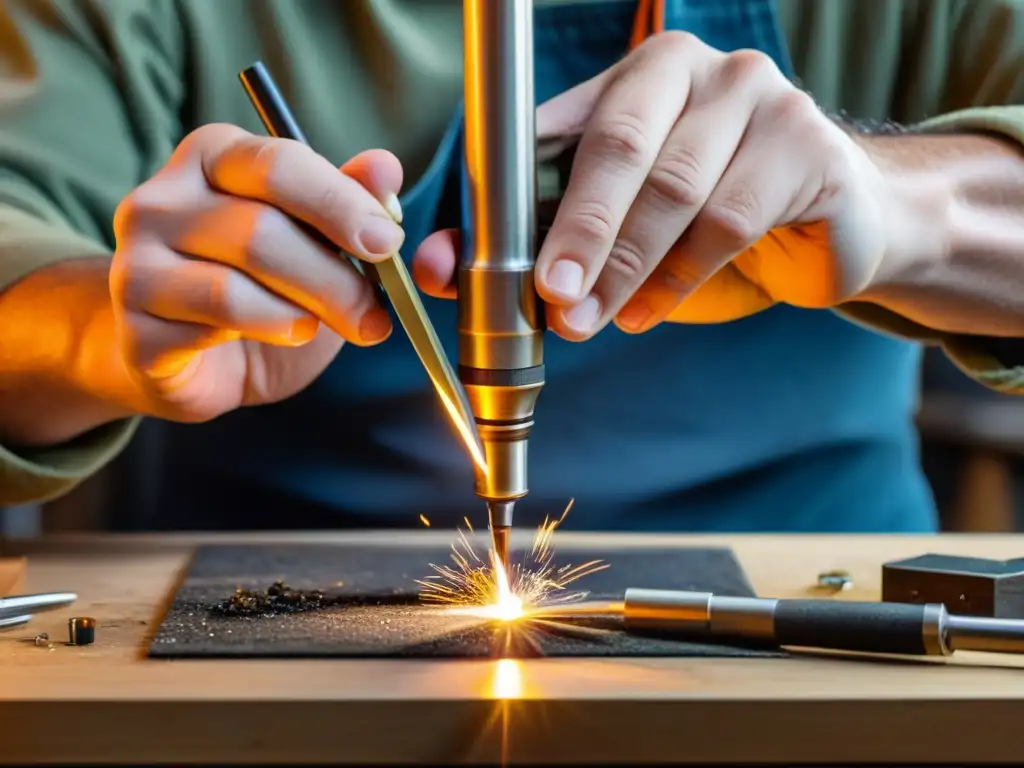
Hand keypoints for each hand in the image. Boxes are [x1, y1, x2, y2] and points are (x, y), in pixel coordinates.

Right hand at [110, 123, 404, 421]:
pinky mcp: (135, 327)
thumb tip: (385, 168)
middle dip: (334, 280)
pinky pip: (211, 328)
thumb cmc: (264, 287)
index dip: (341, 204)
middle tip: (375, 315)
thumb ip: (348, 201)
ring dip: (303, 313)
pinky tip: (285, 336)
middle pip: (261, 231)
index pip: (278, 164)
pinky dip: (265, 332)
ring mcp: (135, 263)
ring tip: (330, 328)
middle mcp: (161, 200)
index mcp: (212, 157)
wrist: (193, 359)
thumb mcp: (316, 240)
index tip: (388, 243)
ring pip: (234, 285)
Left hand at [413, 32, 889, 338]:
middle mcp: (696, 69)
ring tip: (592, 321)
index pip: (558, 130)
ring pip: (673, 190)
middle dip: (576, 232)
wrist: (827, 226)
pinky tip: (650, 310)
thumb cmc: (706, 224)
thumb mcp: (612, 229)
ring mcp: (759, 98)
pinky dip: (679, 277)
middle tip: (550, 296)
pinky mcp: (808, 147)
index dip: (512, 200)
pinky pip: (728, 220)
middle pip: (618, 145)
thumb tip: (437, 268)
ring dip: (624, 268)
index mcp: (636, 76)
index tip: (478, 266)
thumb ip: (534, 242)